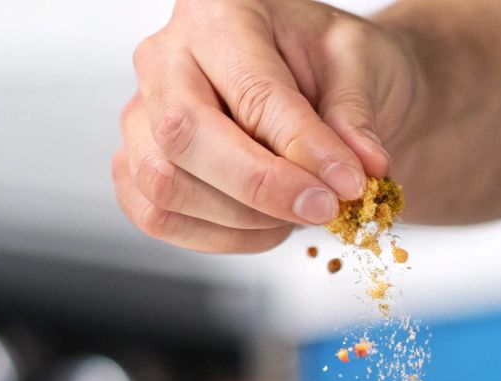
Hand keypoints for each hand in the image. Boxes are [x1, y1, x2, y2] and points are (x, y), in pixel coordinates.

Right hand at [113, 0, 417, 252]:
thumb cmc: (335, 64)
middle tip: (323, 208)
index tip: (347, 184)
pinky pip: (157, 216)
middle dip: (261, 188)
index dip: (300, 148)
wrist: (322, 85)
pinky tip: (266, 223)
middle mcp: (166, 57)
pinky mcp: (138, 164)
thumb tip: (352, 174)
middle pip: (183, 137)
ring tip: (298, 210)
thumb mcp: (362, 66)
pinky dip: (219, 237)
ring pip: (165, 185)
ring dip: (243, 218)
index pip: (249, 92)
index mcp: (219, 13)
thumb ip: (354, 118)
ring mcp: (143, 113)